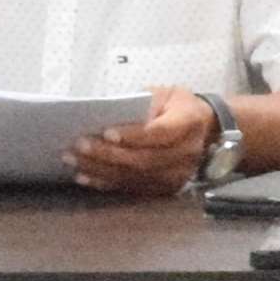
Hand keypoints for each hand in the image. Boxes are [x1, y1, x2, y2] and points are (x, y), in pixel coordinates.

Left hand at [68, 91, 219, 194]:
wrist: (205, 130)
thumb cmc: (178, 106)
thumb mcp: (165, 93)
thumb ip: (142, 102)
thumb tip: (107, 112)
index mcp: (189, 123)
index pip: (160, 133)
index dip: (133, 135)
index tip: (106, 132)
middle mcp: (186, 153)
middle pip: (144, 159)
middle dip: (108, 154)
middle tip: (79, 146)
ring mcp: (177, 174)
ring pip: (136, 176)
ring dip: (101, 169)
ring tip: (74, 160)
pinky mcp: (166, 188)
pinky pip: (133, 188)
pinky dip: (106, 182)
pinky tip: (85, 176)